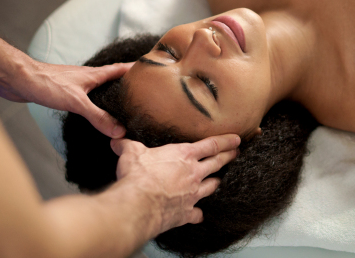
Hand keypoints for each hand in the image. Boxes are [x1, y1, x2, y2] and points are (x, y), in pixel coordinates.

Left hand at [0, 60, 132, 137]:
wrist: (16, 78)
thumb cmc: (45, 83)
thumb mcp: (76, 102)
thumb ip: (98, 117)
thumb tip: (119, 131)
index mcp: (95, 75)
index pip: (122, 69)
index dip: (138, 69)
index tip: (154, 71)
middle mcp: (88, 77)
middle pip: (113, 78)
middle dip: (128, 84)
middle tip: (143, 93)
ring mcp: (76, 84)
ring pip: (100, 88)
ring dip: (111, 94)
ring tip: (123, 105)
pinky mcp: (64, 92)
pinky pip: (86, 97)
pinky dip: (95, 103)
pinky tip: (94, 113)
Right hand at [110, 134, 240, 235]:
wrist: (138, 204)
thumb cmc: (138, 176)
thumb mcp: (132, 153)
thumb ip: (128, 146)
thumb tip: (118, 140)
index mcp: (184, 155)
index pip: (212, 145)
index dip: (226, 141)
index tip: (236, 139)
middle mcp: (193, 174)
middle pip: (217, 164)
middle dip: (229, 157)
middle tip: (236, 154)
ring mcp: (193, 194)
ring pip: (211, 186)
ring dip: (215, 183)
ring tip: (219, 181)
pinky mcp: (187, 212)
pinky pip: (197, 213)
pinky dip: (198, 213)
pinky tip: (198, 214)